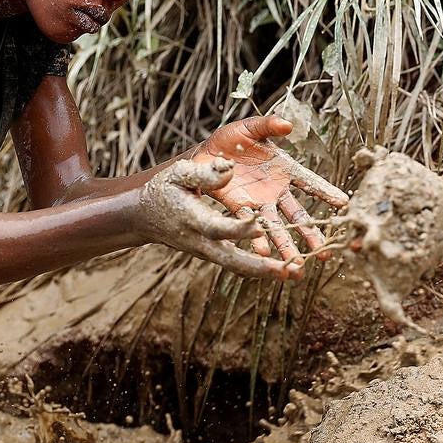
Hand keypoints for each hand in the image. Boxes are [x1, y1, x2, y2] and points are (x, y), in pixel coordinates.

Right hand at [136, 157, 303, 279]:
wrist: (145, 216)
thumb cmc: (164, 189)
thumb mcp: (178, 173)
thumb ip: (205, 172)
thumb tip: (230, 168)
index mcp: (192, 220)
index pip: (217, 227)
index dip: (238, 228)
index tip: (260, 224)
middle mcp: (201, 242)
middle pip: (232, 261)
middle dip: (261, 267)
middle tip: (288, 270)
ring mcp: (208, 252)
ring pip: (239, 267)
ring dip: (268, 272)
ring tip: (296, 273)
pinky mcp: (214, 253)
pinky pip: (238, 264)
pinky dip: (261, 267)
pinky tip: (284, 267)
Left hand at [192, 115, 349, 268]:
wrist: (206, 153)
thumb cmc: (232, 139)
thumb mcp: (251, 128)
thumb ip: (268, 126)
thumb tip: (287, 124)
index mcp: (285, 170)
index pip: (310, 183)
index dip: (326, 192)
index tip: (344, 204)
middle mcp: (276, 191)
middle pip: (298, 215)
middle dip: (311, 234)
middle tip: (325, 254)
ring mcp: (259, 202)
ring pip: (277, 227)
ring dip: (286, 246)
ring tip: (297, 266)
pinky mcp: (240, 208)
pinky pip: (250, 225)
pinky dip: (257, 239)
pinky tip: (264, 255)